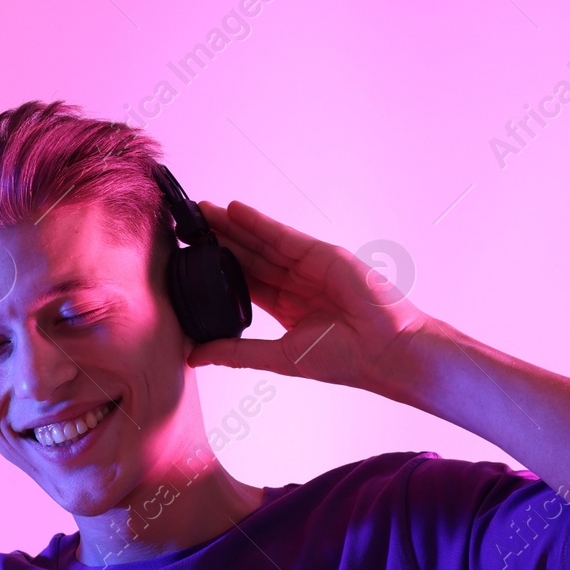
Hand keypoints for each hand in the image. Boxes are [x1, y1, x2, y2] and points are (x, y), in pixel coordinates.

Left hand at [188, 200, 434, 396]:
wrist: (384, 351)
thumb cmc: (342, 359)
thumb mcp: (278, 356)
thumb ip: (236, 352)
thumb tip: (193, 357)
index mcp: (286, 308)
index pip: (243, 282)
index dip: (215, 269)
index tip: (186, 257)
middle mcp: (295, 283)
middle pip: (248, 257)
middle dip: (218, 241)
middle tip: (184, 225)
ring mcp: (309, 266)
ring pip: (262, 242)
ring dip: (232, 225)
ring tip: (200, 211)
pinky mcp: (321, 254)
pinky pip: (284, 235)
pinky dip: (259, 222)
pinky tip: (234, 210)